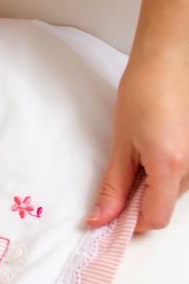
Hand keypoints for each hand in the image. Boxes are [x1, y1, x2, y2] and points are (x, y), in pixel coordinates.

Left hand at [88, 56, 188, 231]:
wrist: (168, 61)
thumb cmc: (143, 94)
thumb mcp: (121, 145)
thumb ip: (113, 187)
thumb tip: (101, 218)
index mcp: (172, 167)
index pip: (154, 219)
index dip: (129, 222)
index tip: (109, 214)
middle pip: (163, 207)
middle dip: (137, 202)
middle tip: (119, 177)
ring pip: (172, 192)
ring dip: (150, 186)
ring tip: (137, 155)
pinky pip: (182, 176)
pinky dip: (163, 173)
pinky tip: (152, 150)